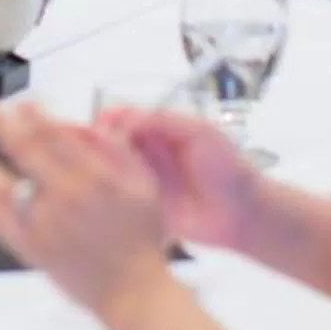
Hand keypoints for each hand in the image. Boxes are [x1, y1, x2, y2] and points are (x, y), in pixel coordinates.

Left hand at [0, 100, 173, 321]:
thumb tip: (95, 122)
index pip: (54, 133)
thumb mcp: (143, 185)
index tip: (25, 103)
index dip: (33, 113)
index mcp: (95, 176)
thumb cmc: (140, 237)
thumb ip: (119, 150)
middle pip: (22, 149)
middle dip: (1, 124)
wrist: (132, 290)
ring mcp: (43, 222)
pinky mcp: (30, 247)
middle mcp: (65, 195)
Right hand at [101, 105, 283, 258]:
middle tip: (88, 153)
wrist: (242, 211)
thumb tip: (127, 120)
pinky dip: (106, 195)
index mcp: (159, 130)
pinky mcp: (143, 207)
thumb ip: (165, 121)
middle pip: (109, 142)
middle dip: (95, 144)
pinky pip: (118, 198)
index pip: (122, 118)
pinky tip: (102, 197)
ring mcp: (143, 180)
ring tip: (92, 173)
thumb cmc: (226, 166)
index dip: (108, 120)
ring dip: (97, 169)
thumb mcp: (200, 132)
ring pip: (109, 169)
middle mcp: (146, 153)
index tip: (99, 127)